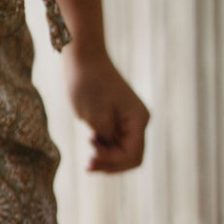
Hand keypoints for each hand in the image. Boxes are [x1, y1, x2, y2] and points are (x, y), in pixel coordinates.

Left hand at [63, 47, 149, 172]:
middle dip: (111, 164)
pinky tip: (92, 141)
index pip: (132, 155)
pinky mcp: (119, 119)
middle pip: (131, 157)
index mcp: (138, 119)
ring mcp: (130, 120)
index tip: (91, 156)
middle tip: (88, 165)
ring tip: (89, 153)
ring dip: (107, 158)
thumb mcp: (95, 116)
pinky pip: (118, 143)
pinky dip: (106, 149)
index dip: (112, 162)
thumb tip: (113, 153)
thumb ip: (107, 139)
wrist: (83, 58)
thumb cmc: (87, 83)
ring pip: (124, 152)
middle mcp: (139, 121)